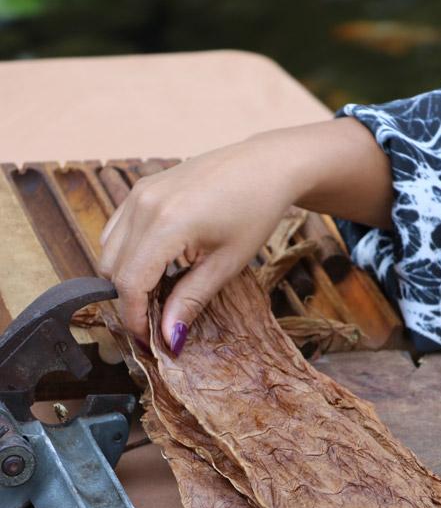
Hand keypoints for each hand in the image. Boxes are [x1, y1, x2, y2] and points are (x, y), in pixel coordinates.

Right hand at [98, 118, 392, 348]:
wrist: (265, 165)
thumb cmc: (254, 212)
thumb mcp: (226, 264)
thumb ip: (190, 301)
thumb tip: (169, 339)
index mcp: (167, 223)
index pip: (130, 283)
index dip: (134, 318)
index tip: (148, 342)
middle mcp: (143, 204)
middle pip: (112, 269)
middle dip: (128, 301)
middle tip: (155, 322)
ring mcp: (138, 193)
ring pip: (109, 250)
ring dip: (125, 278)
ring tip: (158, 296)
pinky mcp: (141, 188)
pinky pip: (117, 230)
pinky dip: (128, 255)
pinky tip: (157, 267)